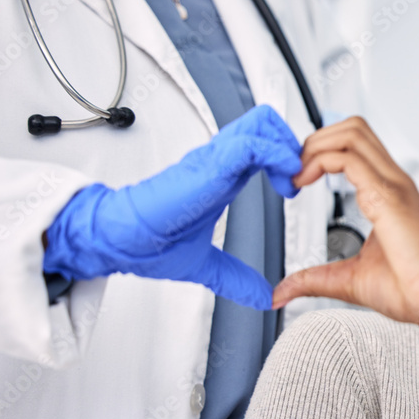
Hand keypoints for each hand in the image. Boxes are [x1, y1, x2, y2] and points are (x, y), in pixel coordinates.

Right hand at [43, 105, 300, 309]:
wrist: (120, 241)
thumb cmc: (150, 242)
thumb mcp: (207, 265)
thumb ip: (236, 278)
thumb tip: (261, 296)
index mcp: (222, 175)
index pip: (262, 142)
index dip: (287, 157)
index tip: (294, 188)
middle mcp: (220, 161)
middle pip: (265, 122)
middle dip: (292, 143)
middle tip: (298, 178)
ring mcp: (213, 160)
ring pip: (261, 124)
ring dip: (287, 148)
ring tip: (292, 180)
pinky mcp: (207, 167)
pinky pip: (250, 145)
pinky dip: (275, 156)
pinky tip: (284, 180)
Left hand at [272, 117, 418, 323]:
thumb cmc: (411, 289)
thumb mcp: (349, 280)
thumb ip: (314, 279)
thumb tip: (281, 292)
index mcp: (388, 193)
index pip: (355, 146)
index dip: (321, 151)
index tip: (297, 177)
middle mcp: (393, 181)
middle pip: (353, 128)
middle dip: (315, 141)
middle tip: (293, 170)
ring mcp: (393, 185)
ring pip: (352, 133)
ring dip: (315, 145)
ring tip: (297, 174)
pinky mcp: (388, 197)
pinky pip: (349, 158)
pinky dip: (319, 161)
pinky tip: (304, 181)